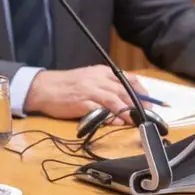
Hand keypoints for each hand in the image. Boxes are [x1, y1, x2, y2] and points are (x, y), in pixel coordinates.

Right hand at [24, 65, 149, 122]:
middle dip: (138, 105)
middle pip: (124, 91)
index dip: (143, 92)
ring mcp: (89, 90)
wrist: (42, 87)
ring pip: (115, 100)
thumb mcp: (89, 79)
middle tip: (148, 117)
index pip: (129, 79)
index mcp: (102, 72)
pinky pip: (99, 110)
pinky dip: (110, 117)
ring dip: (128, 112)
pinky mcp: (81, 102)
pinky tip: (117, 123)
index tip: (151, 104)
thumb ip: (106, 87)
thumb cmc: (66, 85)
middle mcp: (98, 79)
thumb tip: (125, 101)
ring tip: (136, 121)